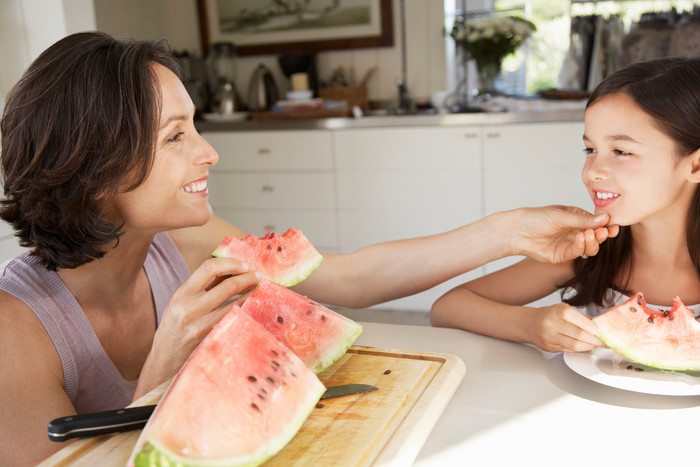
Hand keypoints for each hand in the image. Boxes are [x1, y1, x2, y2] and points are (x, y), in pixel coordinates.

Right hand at [137, 257, 260, 393]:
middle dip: (248, 278)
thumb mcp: (182, 304)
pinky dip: (246, 311)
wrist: (163, 362)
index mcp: (181, 295)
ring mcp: (201, 326)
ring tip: (259, 289)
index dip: (230, 263)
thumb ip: (204, 287)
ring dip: (252, 294)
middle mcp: (189, 309)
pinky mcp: (211, 340)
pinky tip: (253, 308)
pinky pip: (234, 320)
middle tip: (258, 275)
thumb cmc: (175, 329)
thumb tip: (232, 269)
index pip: (208, 268)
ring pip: (236, 304)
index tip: (244, 264)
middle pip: (227, 286)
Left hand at [512, 205, 618, 262]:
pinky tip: (580, 238)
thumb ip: (583, 220)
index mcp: (577, 218)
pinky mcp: (563, 255)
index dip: (606, 225)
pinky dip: (581, 247)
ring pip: (590, 247)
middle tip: (605, 232)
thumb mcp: (562, 216)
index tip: (613, 225)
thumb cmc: (537, 218)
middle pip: (596, 236)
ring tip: (590, 235)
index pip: (596, 223)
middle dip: (602, 235)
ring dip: (593, 242)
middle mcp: (576, 231)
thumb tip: (605, 218)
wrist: (518, 231)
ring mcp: (570, 244)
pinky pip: (578, 253)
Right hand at [525, 303, 602, 352]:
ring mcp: (549, 337)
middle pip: (577, 334)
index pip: (575, 318)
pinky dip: (580, 349)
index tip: (599, 330)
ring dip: (589, 346)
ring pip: (574, 345)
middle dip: (594, 340)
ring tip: (596, 345)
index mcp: (556, 311)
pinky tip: (586, 346)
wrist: (530, 324)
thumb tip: (601, 324)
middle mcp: (551, 324)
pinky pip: (569, 350)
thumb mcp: (564, 310)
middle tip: (604, 341)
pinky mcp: (549, 347)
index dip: (589, 325)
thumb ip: (581, 317)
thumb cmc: (549, 315)